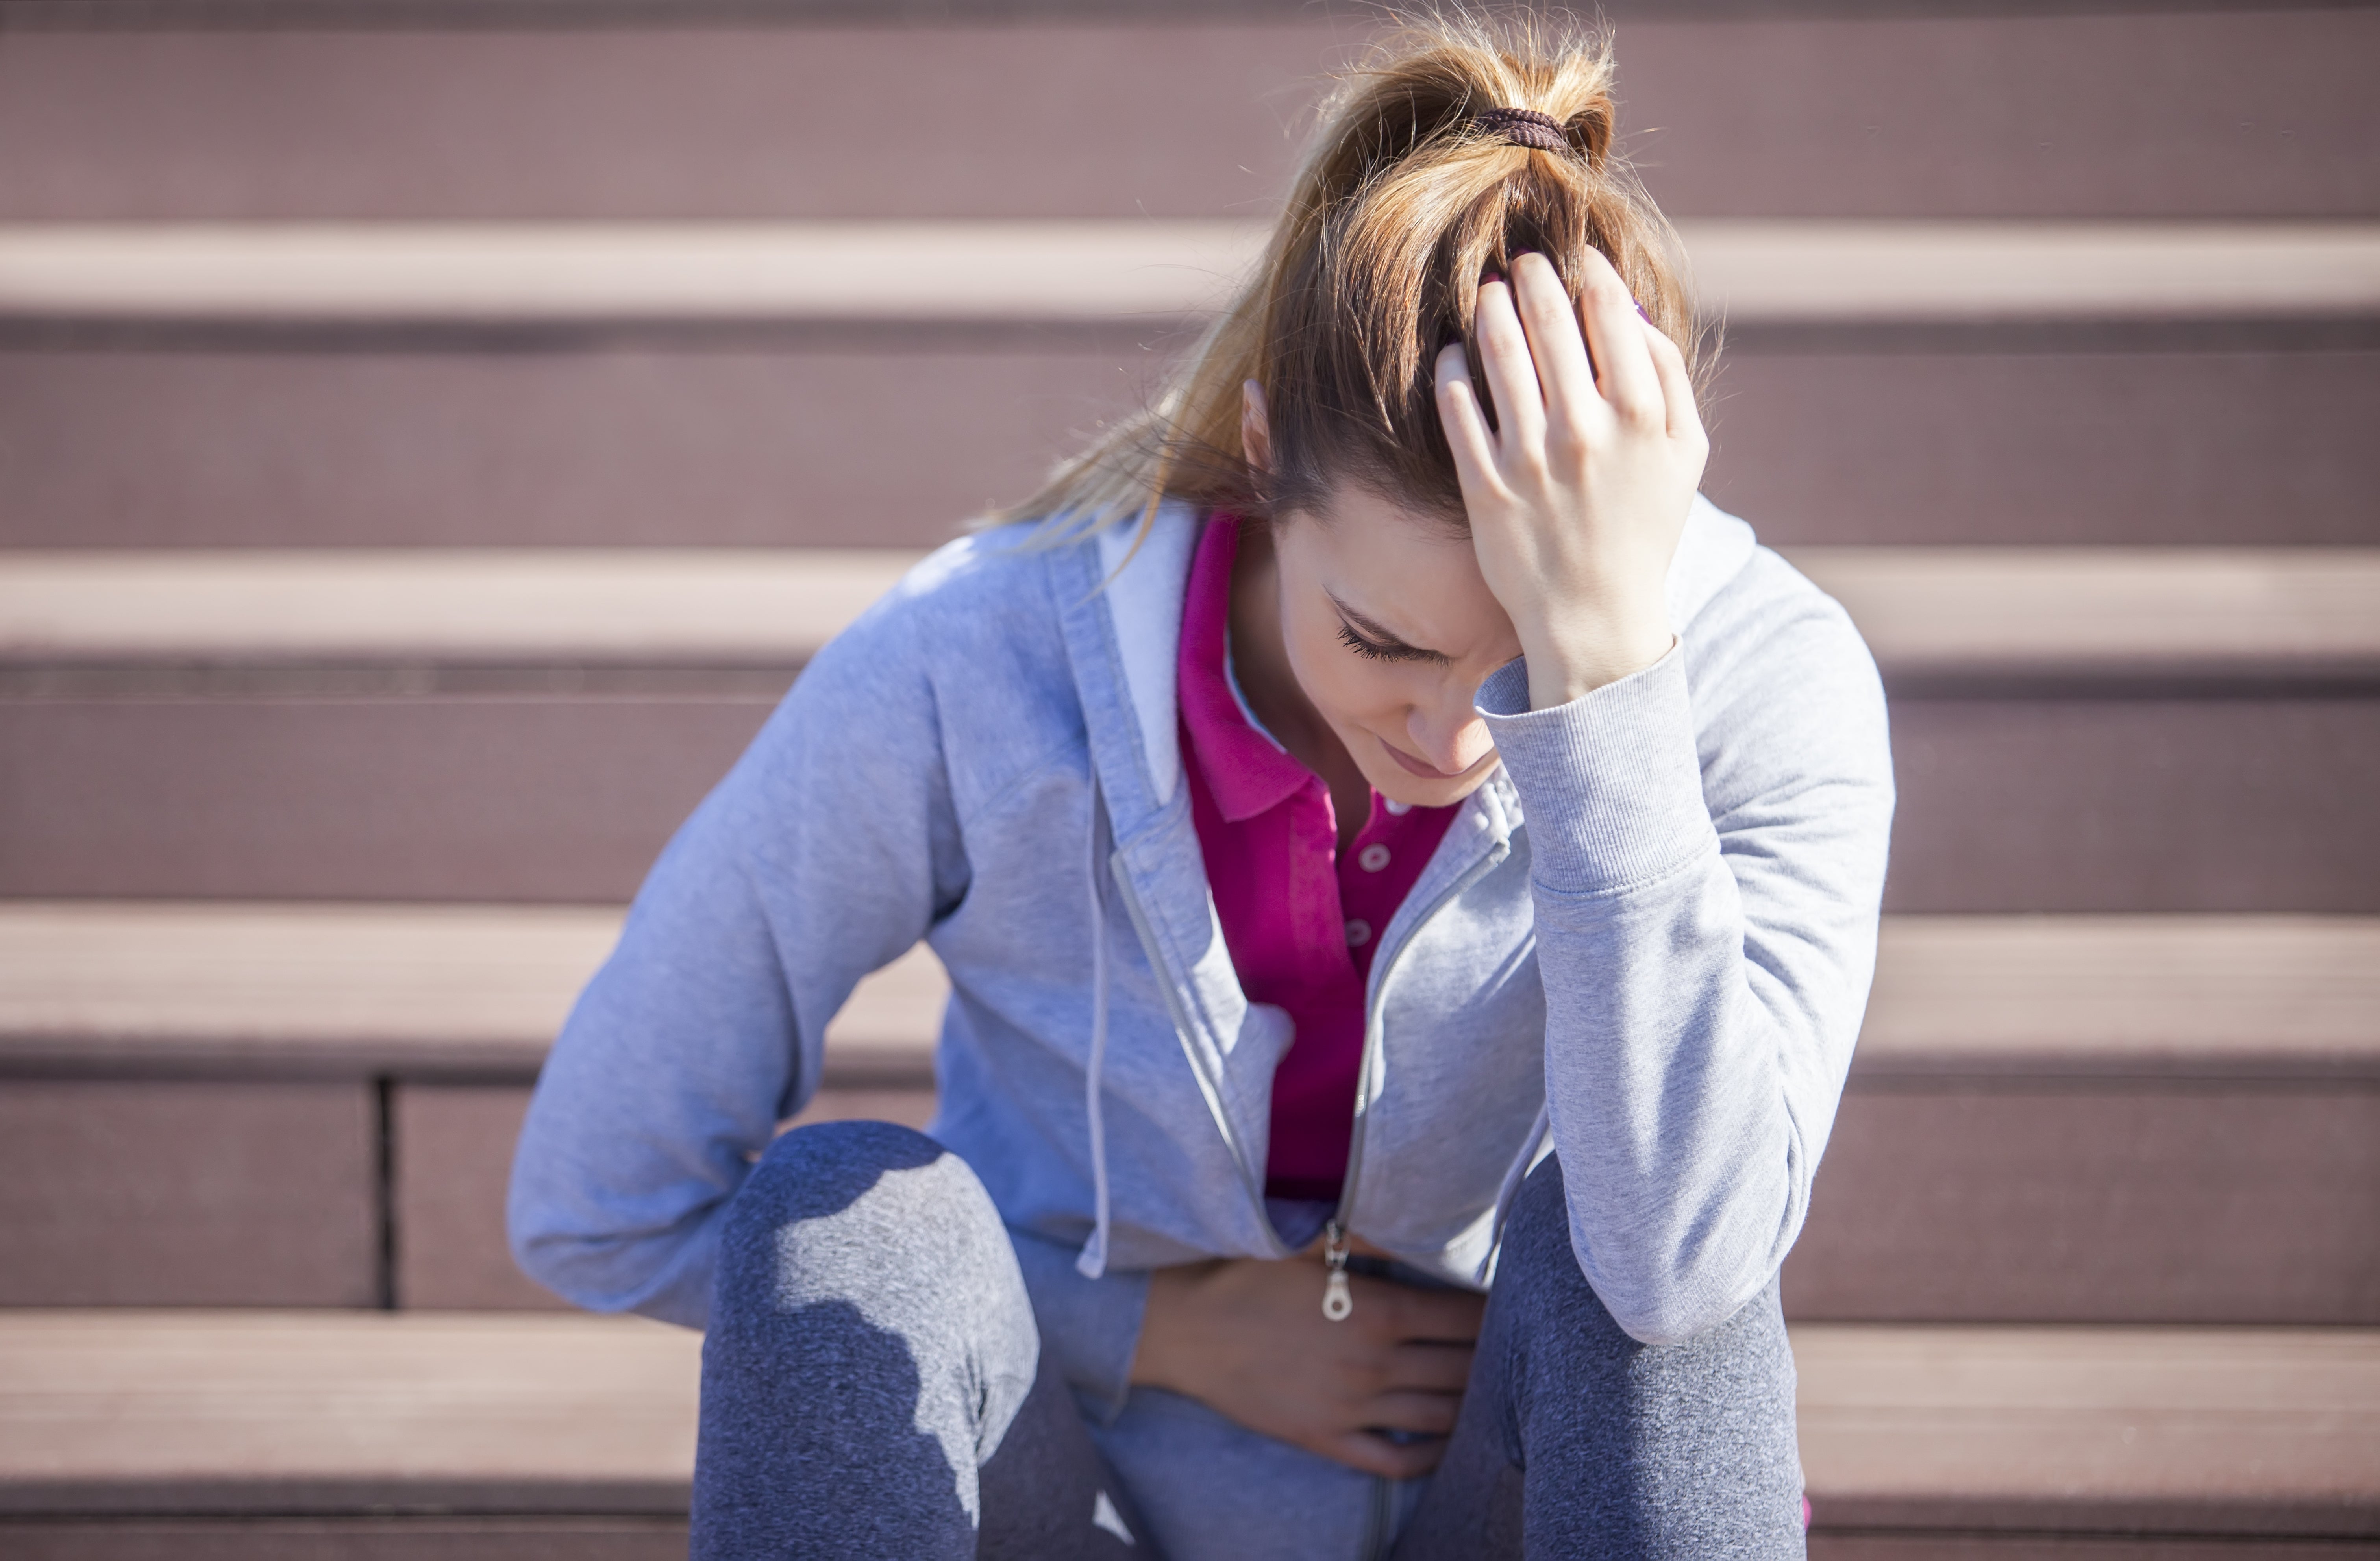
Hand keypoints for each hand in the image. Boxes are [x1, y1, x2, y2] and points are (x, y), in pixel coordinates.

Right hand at [1130, 1251, 1484, 1477]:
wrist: (1184, 1329)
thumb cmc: (1245, 1277)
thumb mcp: (1306, 1245)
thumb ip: (1365, 1236)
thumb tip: (1414, 1218)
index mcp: (1376, 1311)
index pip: (1464, 1317)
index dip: (1494, 1310)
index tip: (1510, 1301)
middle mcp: (1373, 1364)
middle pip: (1462, 1367)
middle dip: (1493, 1356)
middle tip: (1511, 1345)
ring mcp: (1352, 1408)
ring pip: (1440, 1416)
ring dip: (1473, 1403)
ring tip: (1490, 1388)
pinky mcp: (1327, 1440)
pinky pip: (1395, 1460)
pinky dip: (1430, 1455)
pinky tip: (1445, 1440)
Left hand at [1433, 248, 1708, 710]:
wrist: (1595, 615)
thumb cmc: (1643, 526)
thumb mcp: (1685, 453)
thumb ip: (1670, 378)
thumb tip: (1630, 313)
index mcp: (1641, 416)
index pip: (1608, 312)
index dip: (1586, 271)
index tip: (1573, 257)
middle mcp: (1585, 430)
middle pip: (1548, 320)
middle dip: (1530, 276)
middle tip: (1520, 263)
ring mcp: (1530, 459)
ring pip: (1498, 351)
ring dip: (1488, 308)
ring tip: (1487, 295)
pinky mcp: (1485, 486)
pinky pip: (1457, 406)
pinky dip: (1452, 367)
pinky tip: (1456, 353)